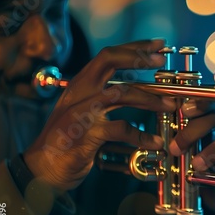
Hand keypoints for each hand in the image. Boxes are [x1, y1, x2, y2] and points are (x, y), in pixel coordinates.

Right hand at [23, 39, 173, 190]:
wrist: (44, 169)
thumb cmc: (69, 141)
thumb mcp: (86, 113)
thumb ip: (106, 100)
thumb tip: (142, 93)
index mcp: (81, 85)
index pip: (108, 55)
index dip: (135, 47)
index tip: (158, 45)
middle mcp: (80, 92)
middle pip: (109, 60)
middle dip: (138, 57)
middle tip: (162, 61)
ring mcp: (82, 112)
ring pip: (121, 94)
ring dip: (150, 99)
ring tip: (170, 104)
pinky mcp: (87, 134)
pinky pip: (121, 129)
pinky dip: (142, 137)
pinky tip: (155, 142)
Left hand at [168, 99, 214, 212]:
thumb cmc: (203, 156)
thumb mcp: (190, 146)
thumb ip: (183, 141)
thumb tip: (169, 145)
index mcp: (209, 112)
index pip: (206, 101)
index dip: (198, 104)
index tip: (185, 111)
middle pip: (213, 118)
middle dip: (192, 133)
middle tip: (176, 149)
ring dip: (213, 150)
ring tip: (198, 164)